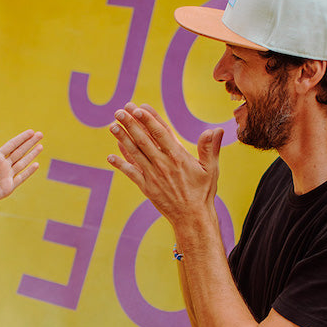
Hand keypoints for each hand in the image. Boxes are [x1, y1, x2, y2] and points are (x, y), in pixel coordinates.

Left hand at [0, 129, 43, 202]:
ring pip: (23, 162)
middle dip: (30, 143)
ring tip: (41, 146)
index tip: (31, 131)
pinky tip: (36, 165)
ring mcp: (7, 176)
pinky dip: (29, 172)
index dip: (21, 138)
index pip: (12, 145)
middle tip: (40, 134)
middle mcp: (4, 165)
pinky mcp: (8, 187)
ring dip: (32, 154)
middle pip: (20, 151)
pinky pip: (21, 178)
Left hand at [107, 102, 223, 223]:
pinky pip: (131, 173)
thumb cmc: (203, 192)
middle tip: (120, 111)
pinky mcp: (147, 188)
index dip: (149, 119)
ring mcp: (153, 176)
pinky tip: (111, 156)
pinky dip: (121, 164)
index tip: (139, 108)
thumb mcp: (211, 169)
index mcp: (178, 157)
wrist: (192, 218)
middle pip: (144, 140)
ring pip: (135, 153)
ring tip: (113, 125)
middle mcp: (164, 164)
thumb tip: (216, 130)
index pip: (161, 133)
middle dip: (131, 124)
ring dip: (123, 139)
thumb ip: (210, 148)